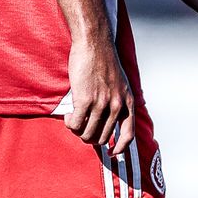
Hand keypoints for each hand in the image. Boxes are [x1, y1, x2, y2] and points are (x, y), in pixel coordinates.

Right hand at [66, 33, 135, 155]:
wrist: (94, 44)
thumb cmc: (103, 62)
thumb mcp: (120, 84)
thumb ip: (117, 101)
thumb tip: (109, 120)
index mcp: (128, 102)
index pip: (129, 135)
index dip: (120, 148)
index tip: (112, 154)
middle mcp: (116, 106)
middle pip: (103, 137)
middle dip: (90, 137)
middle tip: (82, 129)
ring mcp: (101, 104)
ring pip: (87, 133)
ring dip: (78, 131)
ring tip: (74, 119)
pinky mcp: (85, 100)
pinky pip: (75, 123)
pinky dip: (70, 123)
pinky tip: (69, 115)